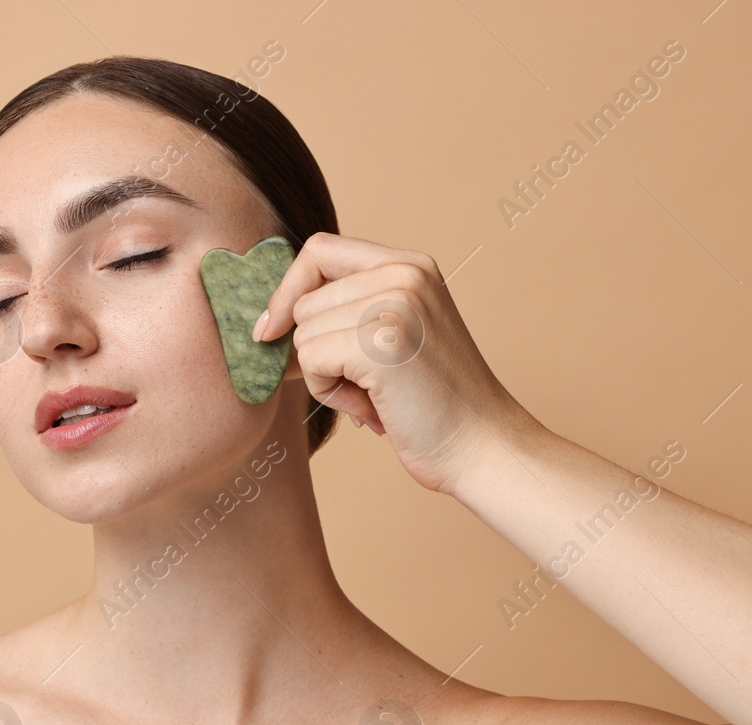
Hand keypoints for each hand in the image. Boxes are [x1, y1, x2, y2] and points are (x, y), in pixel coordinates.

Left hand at [257, 232, 538, 495]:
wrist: (481, 448)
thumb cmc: (433, 405)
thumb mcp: (395, 336)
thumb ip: (350, 311)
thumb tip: (270, 318)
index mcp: (410, 265)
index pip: (319, 250)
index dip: (288, 290)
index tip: (272, 329)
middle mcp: (405, 273)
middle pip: (304, 300)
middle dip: (315, 351)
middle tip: (361, 386)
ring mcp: (395, 304)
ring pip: (302, 333)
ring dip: (323, 377)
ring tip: (373, 397)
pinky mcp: (381, 342)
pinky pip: (309, 359)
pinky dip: (329, 393)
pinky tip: (371, 408)